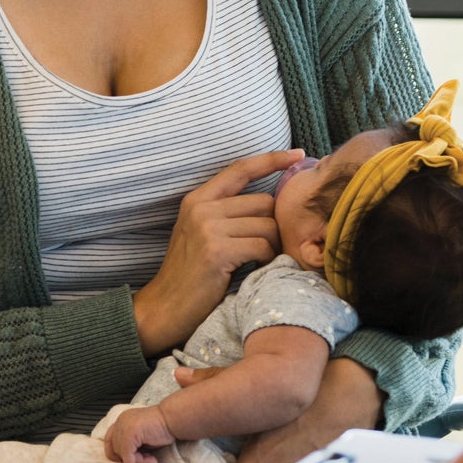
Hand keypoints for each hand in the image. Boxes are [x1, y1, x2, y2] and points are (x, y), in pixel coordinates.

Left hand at [103, 405, 176, 462]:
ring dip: (137, 461)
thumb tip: (125, 460)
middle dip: (130, 458)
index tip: (126, 461)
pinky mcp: (130, 434)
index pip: (109, 440)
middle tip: (148, 460)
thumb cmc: (162, 428)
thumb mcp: (142, 437)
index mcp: (122, 420)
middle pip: (115, 448)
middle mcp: (120, 421)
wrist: (173, 419)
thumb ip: (131, 444)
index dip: (115, 453)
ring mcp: (124, 427)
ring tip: (152, 460)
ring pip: (123, 453)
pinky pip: (128, 455)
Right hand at [133, 148, 301, 355]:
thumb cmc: (191, 274)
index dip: (272, 160)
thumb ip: (226, 213)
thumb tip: (271, 202)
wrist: (164, 308)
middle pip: (264, 202)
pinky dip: (266, 260)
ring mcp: (207, 228)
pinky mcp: (216, 250)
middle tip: (267, 249)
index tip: (298, 154)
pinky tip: (254, 270)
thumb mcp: (201, 233)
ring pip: (267, 225)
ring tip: (259, 261)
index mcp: (197, 198)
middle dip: (274, 226)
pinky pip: (262, 246)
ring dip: (272, 246)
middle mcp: (201, 207)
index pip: (241, 168)